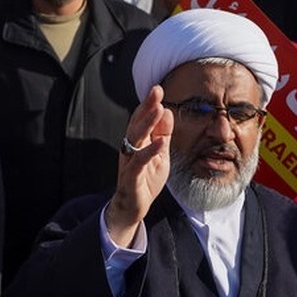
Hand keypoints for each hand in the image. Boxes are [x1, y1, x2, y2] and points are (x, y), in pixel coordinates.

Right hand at [104, 86, 174, 247]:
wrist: (133, 207)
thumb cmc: (146, 179)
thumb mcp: (160, 154)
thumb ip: (163, 134)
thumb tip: (167, 111)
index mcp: (136, 141)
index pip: (141, 118)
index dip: (148, 103)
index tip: (157, 88)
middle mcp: (129, 148)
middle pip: (137, 123)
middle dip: (146, 106)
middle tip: (156, 90)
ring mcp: (129, 161)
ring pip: (135, 138)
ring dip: (147, 123)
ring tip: (158, 109)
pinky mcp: (131, 177)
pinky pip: (139, 162)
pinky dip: (150, 151)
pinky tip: (160, 143)